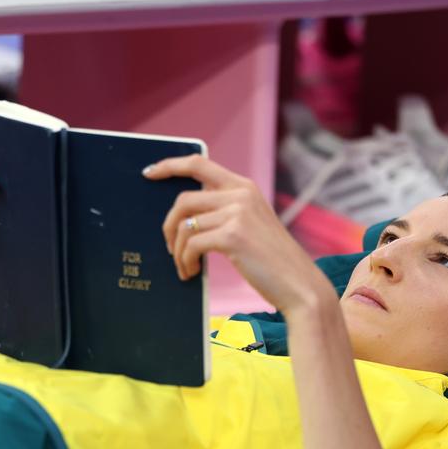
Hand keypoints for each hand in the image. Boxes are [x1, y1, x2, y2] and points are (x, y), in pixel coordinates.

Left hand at [145, 155, 334, 316]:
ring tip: (184, 268)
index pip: (199, 164)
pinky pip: (191, 245)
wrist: (298, 284)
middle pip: (183, 200)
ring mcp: (237, 213)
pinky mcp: (233, 236)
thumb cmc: (272, 261)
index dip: (169, 166)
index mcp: (244, 186)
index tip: (148, 173)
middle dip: (168, 226)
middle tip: (169, 248)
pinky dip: (185, 261)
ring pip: (185, 226)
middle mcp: (240, 194)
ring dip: (177, 251)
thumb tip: (186, 219)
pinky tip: (190, 273)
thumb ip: (225, 212)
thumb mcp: (251, 225)